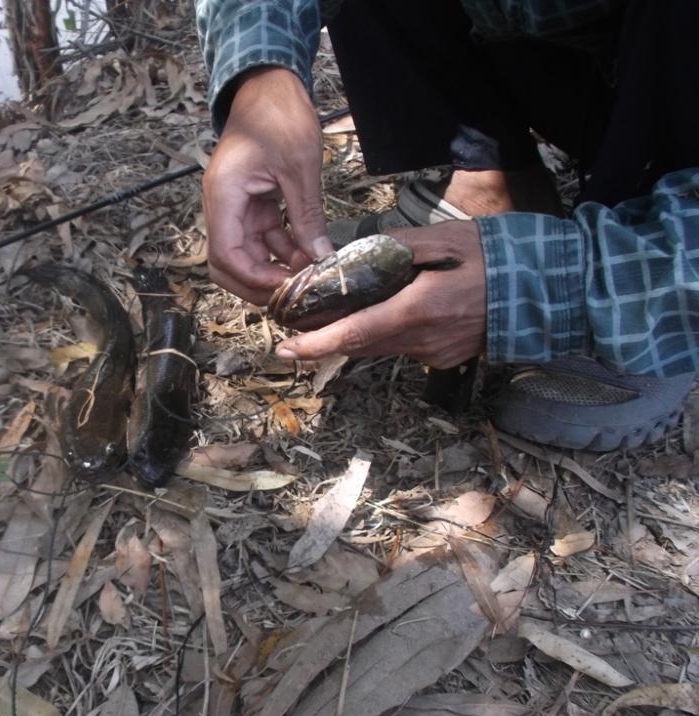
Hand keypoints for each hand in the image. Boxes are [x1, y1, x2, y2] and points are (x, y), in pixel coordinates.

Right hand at [203, 67, 332, 305]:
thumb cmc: (278, 116)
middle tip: (292, 295)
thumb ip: (307, 216)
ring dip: (273, 268)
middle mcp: (222, 205)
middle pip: (226, 264)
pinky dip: (281, 250)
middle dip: (256, 284)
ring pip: (245, 255)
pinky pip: (260, 238)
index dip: (253, 278)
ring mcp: (235, 206)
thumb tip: (320, 258)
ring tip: (309, 274)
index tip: (285, 287)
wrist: (268, 86)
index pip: (225, 254)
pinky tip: (308, 254)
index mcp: (224, 196)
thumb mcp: (299, 168)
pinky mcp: (250, 204)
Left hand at [275, 221, 486, 367]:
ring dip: (357, 333)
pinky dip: (387, 332)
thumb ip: (397, 248)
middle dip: (327, 336)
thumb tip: (357, 256)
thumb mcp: (445, 239)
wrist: (547, 289)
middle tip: (298, 323)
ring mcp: (435, 354)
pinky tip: (389, 311)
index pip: (355, 333)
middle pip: (361, 344)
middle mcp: (424, 341)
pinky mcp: (443, 358)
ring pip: (381, 347)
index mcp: (419, 310)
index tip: (286, 349)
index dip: (316, 344)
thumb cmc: (496, 256)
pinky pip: (403, 348)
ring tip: (335, 314)